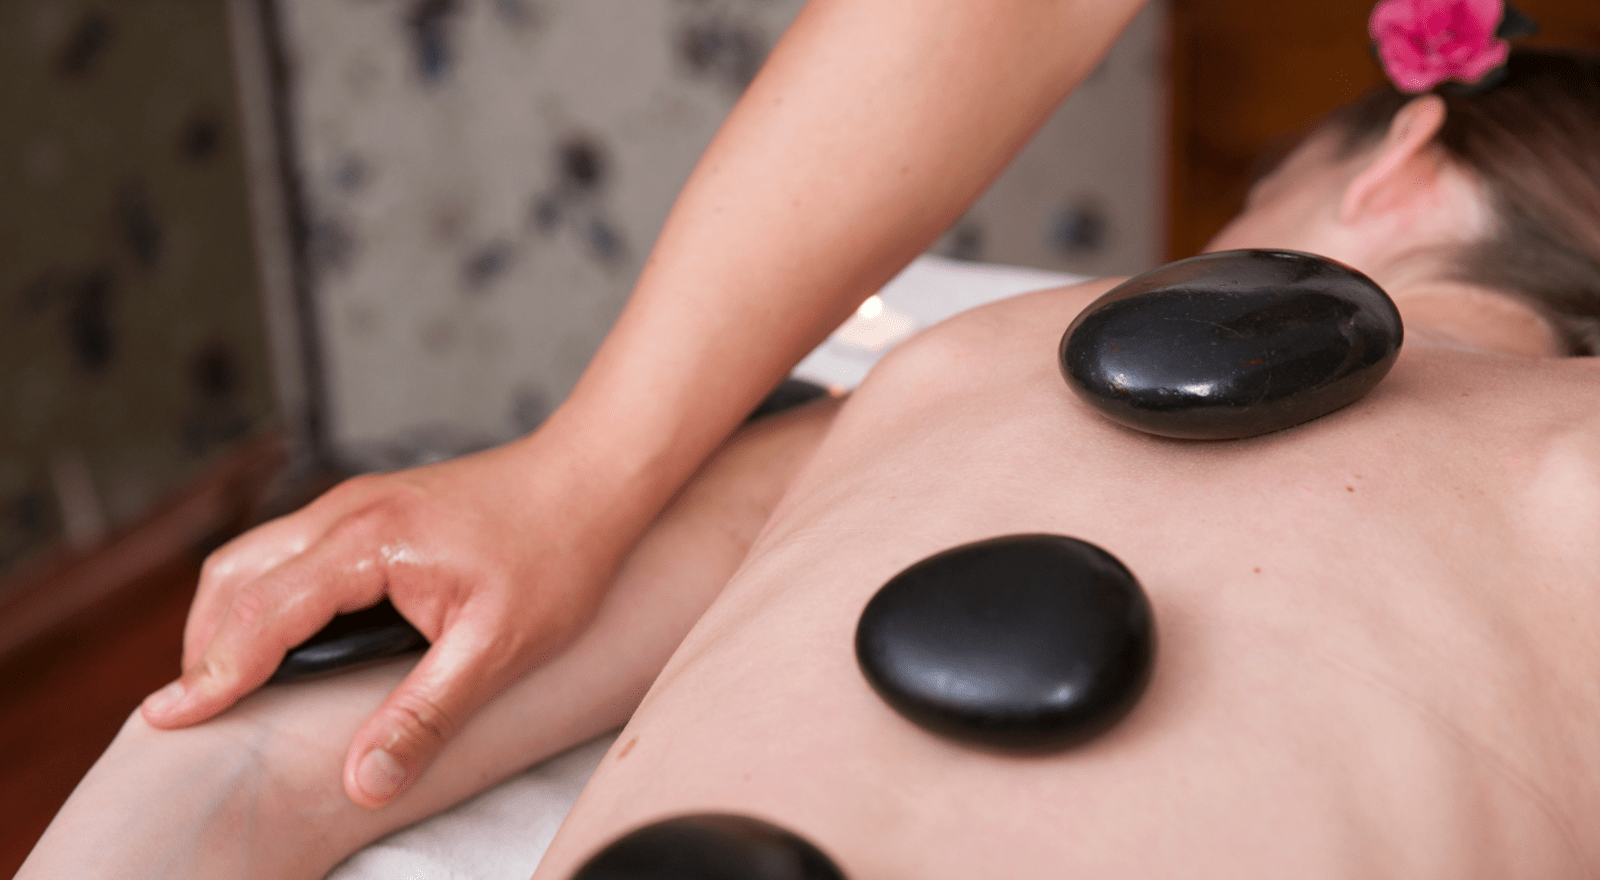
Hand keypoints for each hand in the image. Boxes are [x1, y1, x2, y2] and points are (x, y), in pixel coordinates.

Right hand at [140, 434, 625, 807]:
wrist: (592, 477)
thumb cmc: (556, 552)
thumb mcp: (499, 648)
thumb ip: (428, 714)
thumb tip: (366, 779)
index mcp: (370, 542)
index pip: (261, 614)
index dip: (211, 674)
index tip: (166, 720)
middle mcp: (347, 512)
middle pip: (235, 576)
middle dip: (206, 647)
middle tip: (197, 712)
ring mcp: (356, 504)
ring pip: (255, 556)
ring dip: (230, 618)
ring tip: (230, 684)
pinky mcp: (370, 510)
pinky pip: (289, 550)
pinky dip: (264, 596)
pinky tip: (286, 639)